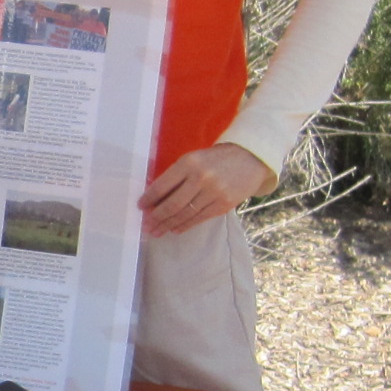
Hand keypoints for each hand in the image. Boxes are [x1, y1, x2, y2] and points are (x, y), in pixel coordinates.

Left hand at [139, 143, 276, 235]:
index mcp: (189, 163)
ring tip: (157, 231)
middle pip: (172, 204)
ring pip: (185, 214)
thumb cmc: (215, 159)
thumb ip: (176, 176)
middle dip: (156, 217)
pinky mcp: (224, 204)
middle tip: (146, 225)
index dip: (149, 199)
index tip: (140, 207)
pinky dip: (185, 225)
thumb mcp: (194, 159)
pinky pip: (199, 218)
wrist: (250, 159)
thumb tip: (154, 198)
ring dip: (168, 225)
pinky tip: (175, 229)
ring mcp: (214, 192)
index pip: (163, 185)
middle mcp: (201, 177)